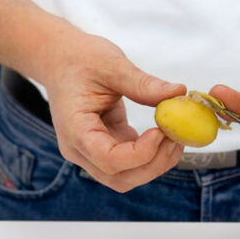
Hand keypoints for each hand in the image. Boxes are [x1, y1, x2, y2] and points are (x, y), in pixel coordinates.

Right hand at [43, 32, 185, 192]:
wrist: (61, 61)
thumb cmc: (79, 60)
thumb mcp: (112, 64)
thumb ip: (143, 84)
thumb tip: (178, 93)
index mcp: (75, 130)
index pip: (108, 159)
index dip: (140, 153)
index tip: (161, 131)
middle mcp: (80, 151)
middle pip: (119, 178)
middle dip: (153, 164)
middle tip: (175, 138)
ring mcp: (92, 155)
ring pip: (127, 179)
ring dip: (155, 165)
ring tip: (174, 138)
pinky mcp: (107, 151)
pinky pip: (131, 166)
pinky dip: (152, 158)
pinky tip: (167, 138)